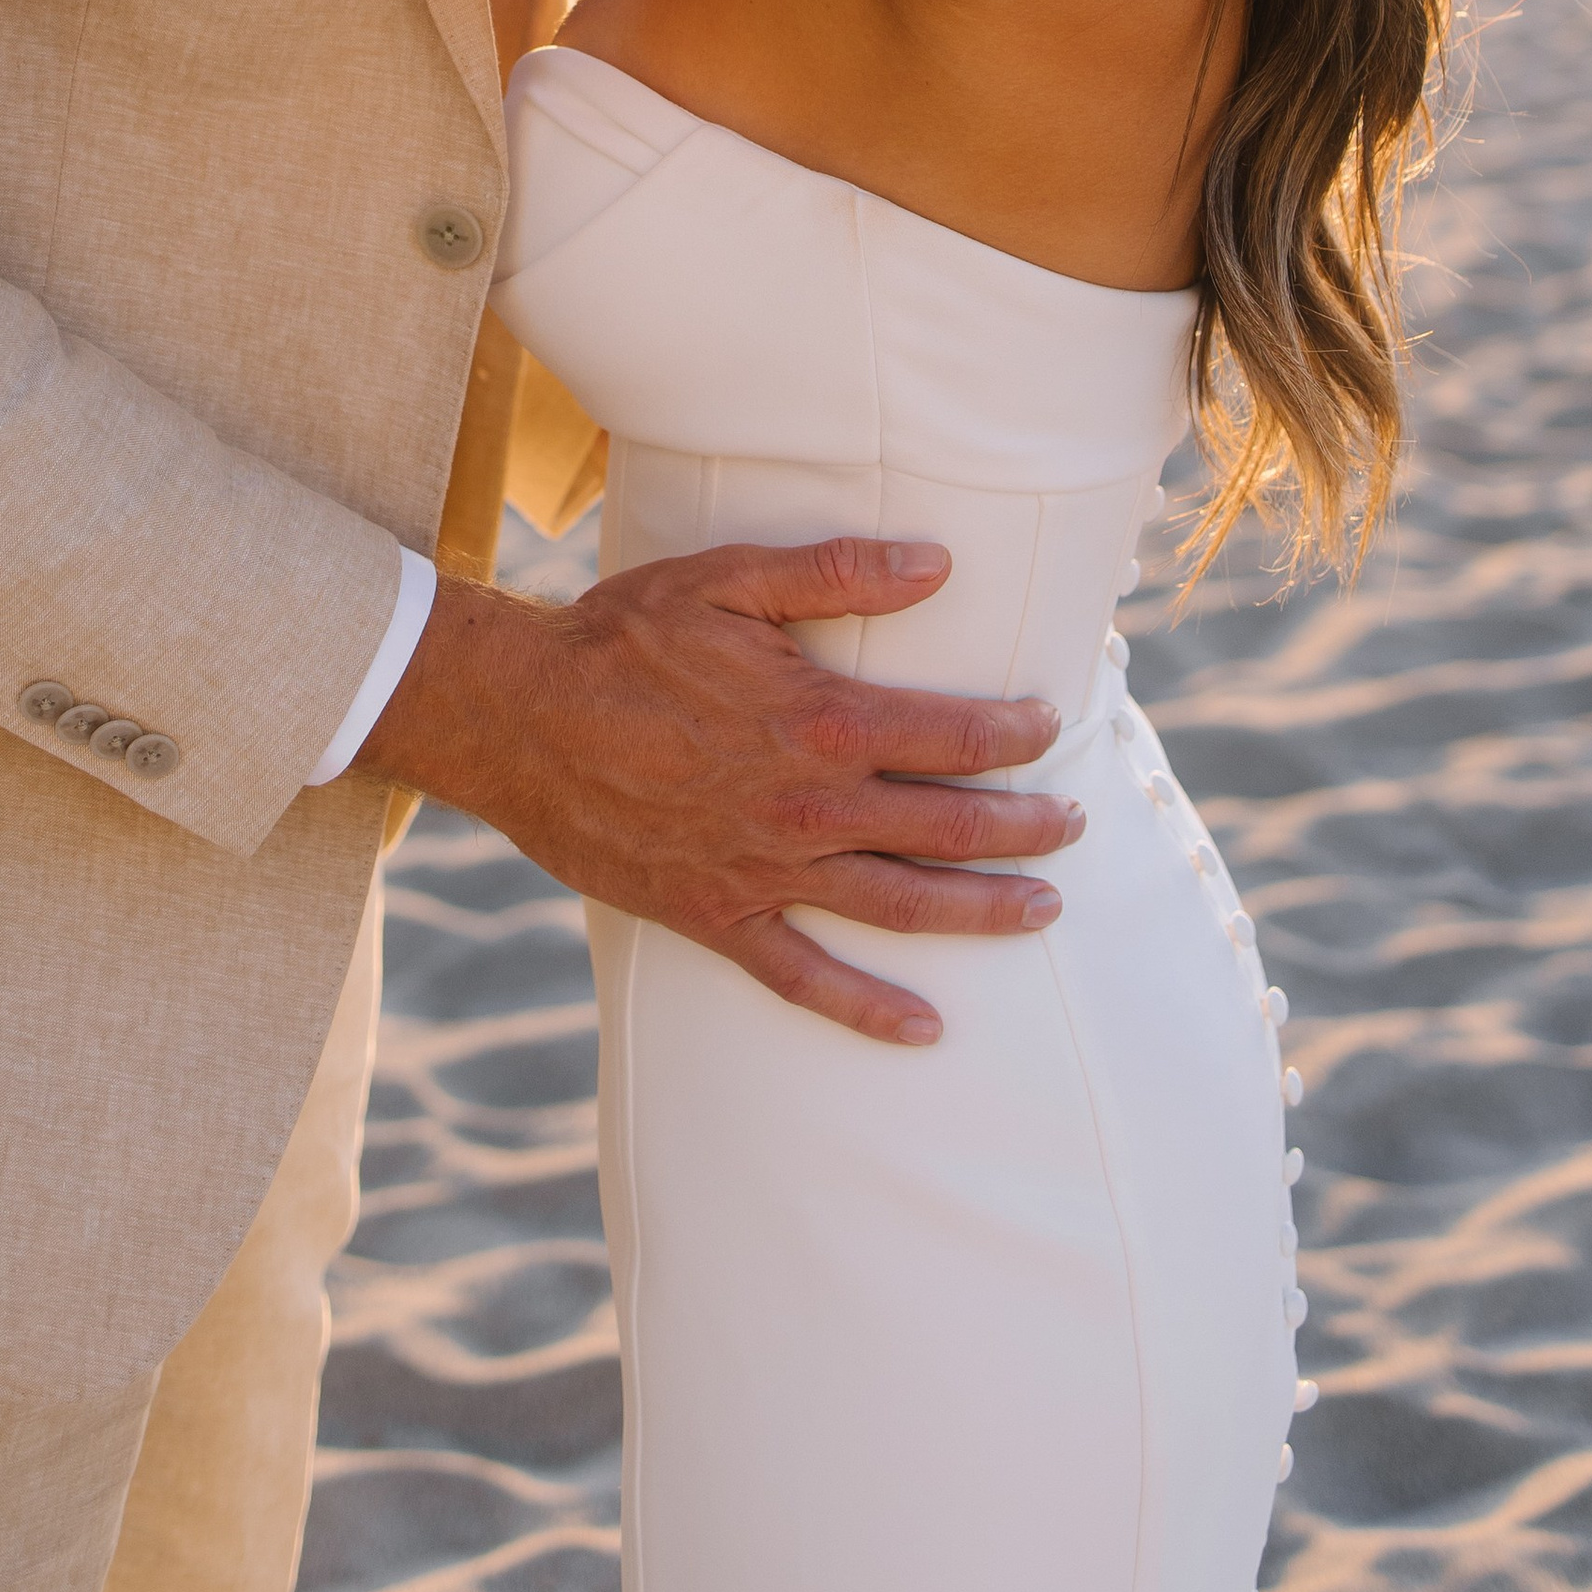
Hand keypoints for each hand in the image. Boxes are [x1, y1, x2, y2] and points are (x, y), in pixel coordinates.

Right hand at [358, 535, 1081, 1045]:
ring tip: (1041, 911)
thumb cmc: (622, 637)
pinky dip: (869, 1011)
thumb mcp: (728, 579)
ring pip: (902, 906)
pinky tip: (923, 1029)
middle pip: (947, 828)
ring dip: (980, 912)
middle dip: (1024, 828)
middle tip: (1072, 827)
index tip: (1048, 725)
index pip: (952, 735)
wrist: (518, 719)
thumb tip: (939, 562)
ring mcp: (767, 871)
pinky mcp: (719, 918)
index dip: (1014, 733)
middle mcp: (808, 806)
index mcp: (819, 720)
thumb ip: (838, 571)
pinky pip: (806, 979)